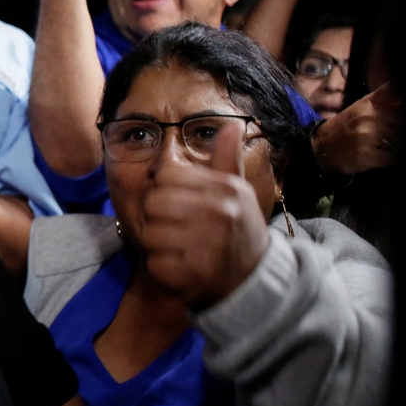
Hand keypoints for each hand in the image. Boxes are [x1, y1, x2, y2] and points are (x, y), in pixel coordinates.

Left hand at [138, 123, 271, 308]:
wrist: (254, 280)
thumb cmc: (238, 228)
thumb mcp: (237, 192)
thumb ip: (226, 159)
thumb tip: (233, 125)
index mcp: (226, 189)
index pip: (167, 175)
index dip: (168, 189)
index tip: (183, 203)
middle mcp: (219, 214)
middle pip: (153, 203)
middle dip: (159, 218)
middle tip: (180, 229)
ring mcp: (208, 246)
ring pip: (150, 235)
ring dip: (160, 245)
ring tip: (183, 248)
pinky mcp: (195, 275)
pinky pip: (155, 264)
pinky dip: (164, 269)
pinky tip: (183, 268)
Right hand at [312, 83, 399, 174]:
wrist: (318, 148)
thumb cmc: (344, 127)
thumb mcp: (362, 106)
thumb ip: (385, 98)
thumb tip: (403, 94)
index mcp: (369, 104)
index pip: (397, 96)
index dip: (405, 106)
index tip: (399, 120)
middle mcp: (369, 117)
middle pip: (404, 120)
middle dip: (405, 128)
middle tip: (396, 134)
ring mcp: (367, 136)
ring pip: (401, 139)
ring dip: (400, 143)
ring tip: (391, 144)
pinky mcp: (368, 155)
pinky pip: (394, 157)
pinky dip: (395, 159)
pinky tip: (389, 157)